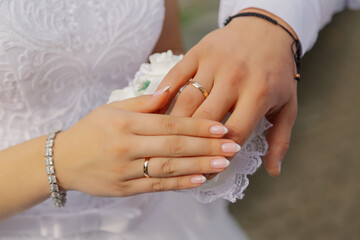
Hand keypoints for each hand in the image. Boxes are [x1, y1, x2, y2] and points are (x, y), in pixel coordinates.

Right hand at [54, 87, 239, 196]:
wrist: (62, 160)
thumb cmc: (91, 130)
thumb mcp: (112, 109)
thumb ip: (143, 102)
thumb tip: (172, 91)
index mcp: (124, 124)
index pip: (168, 124)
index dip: (197, 127)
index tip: (221, 128)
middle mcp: (126, 147)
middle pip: (173, 147)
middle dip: (205, 148)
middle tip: (232, 148)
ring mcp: (124, 171)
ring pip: (168, 169)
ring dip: (198, 167)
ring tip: (222, 164)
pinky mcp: (124, 189)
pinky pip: (156, 187)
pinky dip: (179, 184)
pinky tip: (199, 181)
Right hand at [157, 9, 297, 176]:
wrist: (266, 30)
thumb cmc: (276, 73)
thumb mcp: (287, 107)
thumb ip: (280, 140)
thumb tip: (273, 172)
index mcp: (259, 94)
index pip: (234, 134)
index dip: (219, 157)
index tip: (208, 170)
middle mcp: (235, 78)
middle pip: (205, 120)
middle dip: (191, 145)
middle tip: (182, 161)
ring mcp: (214, 63)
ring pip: (186, 100)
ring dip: (173, 124)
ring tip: (164, 142)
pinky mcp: (198, 52)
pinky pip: (176, 75)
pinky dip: (163, 94)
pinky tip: (156, 111)